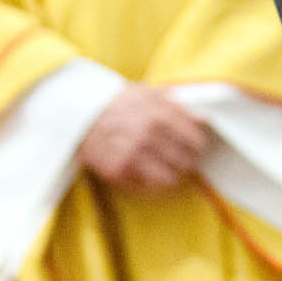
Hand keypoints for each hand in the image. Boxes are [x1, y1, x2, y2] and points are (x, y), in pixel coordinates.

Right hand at [75, 83, 210, 193]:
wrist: (78, 112)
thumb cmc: (116, 101)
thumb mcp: (147, 92)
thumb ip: (176, 105)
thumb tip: (203, 119)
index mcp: (159, 114)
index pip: (195, 140)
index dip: (198, 146)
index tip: (195, 147)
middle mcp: (148, 136)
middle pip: (186, 162)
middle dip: (188, 162)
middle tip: (183, 160)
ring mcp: (132, 156)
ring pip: (170, 179)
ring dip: (173, 176)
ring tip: (168, 170)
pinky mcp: (117, 171)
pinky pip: (147, 188)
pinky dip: (151, 184)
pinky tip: (148, 173)